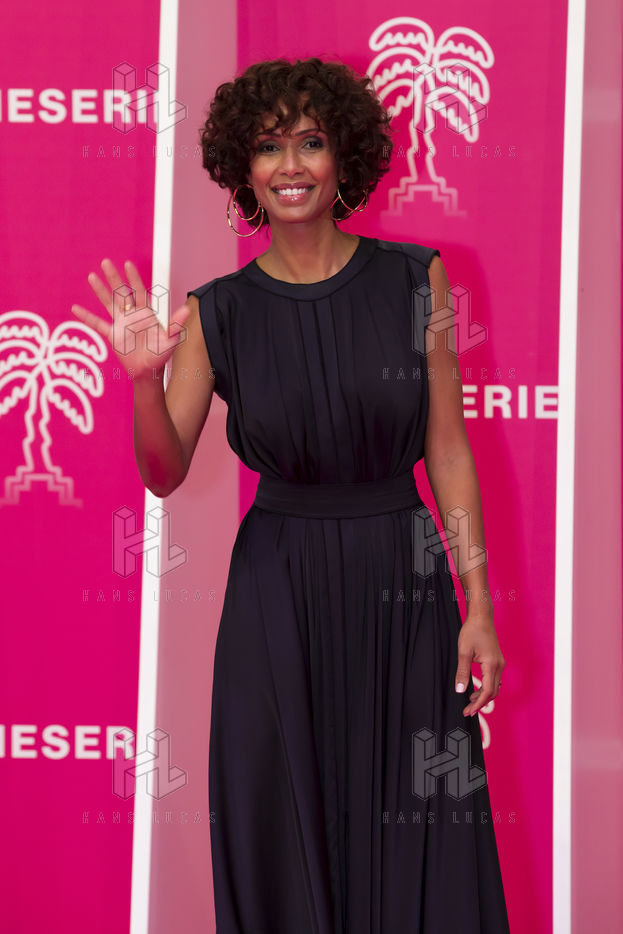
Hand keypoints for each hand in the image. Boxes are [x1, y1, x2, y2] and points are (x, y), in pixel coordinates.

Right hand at [70, 258, 191, 383]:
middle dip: (114, 278)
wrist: (148, 372)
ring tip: (92, 276)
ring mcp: (121, 323)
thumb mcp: (170, 340)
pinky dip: (87, 317)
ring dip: (100, 290)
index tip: (128, 264)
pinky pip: (98, 324)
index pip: (138, 291)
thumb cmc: (161, 355)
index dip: (134, 278)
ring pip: (109, 303)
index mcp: (146, 313)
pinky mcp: (112, 335)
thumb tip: (187, 309)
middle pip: (121, 292)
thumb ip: (176, 324)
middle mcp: (132, 315)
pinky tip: (75, 308)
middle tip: (106, 262)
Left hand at [455, 614, 505, 717]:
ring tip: (470, 701)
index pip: (487, 692)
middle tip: (468, 710)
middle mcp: (499, 666)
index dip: (478, 704)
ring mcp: (499, 664)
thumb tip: (460, 691)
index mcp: (491, 665)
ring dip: (483, 696)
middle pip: (493, 692)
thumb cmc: (472, 632)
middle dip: (480, 703)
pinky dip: (486, 687)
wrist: (481, 617)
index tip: (468, 712)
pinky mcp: (497, 661)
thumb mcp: (463, 652)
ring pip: (494, 686)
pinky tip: (476, 688)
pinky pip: (494, 679)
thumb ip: (462, 673)